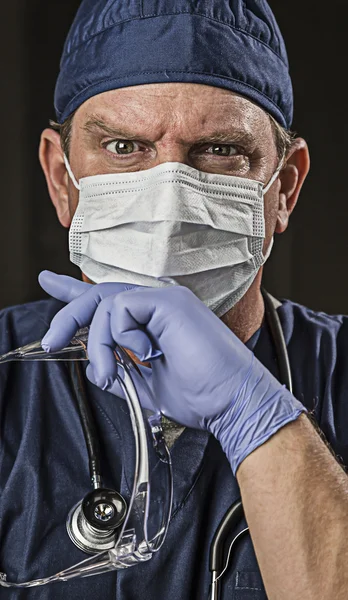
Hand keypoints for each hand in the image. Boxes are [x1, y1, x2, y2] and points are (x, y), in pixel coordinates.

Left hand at [39, 271, 305, 473]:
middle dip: (69, 316)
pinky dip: (120, 337)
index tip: (49, 283)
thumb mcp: (144, 386)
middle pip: (100, 296)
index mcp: (156, 320)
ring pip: (106, 305)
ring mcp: (165, 298)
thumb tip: (92, 364)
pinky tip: (143, 354)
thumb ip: (118, 369)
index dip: (75, 292)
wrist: (232, 403)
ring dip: (99, 344)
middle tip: (52, 339)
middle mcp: (160, 303)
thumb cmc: (200, 396)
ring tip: (110, 374)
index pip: (110, 300)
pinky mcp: (167, 300)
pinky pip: (120, 308)